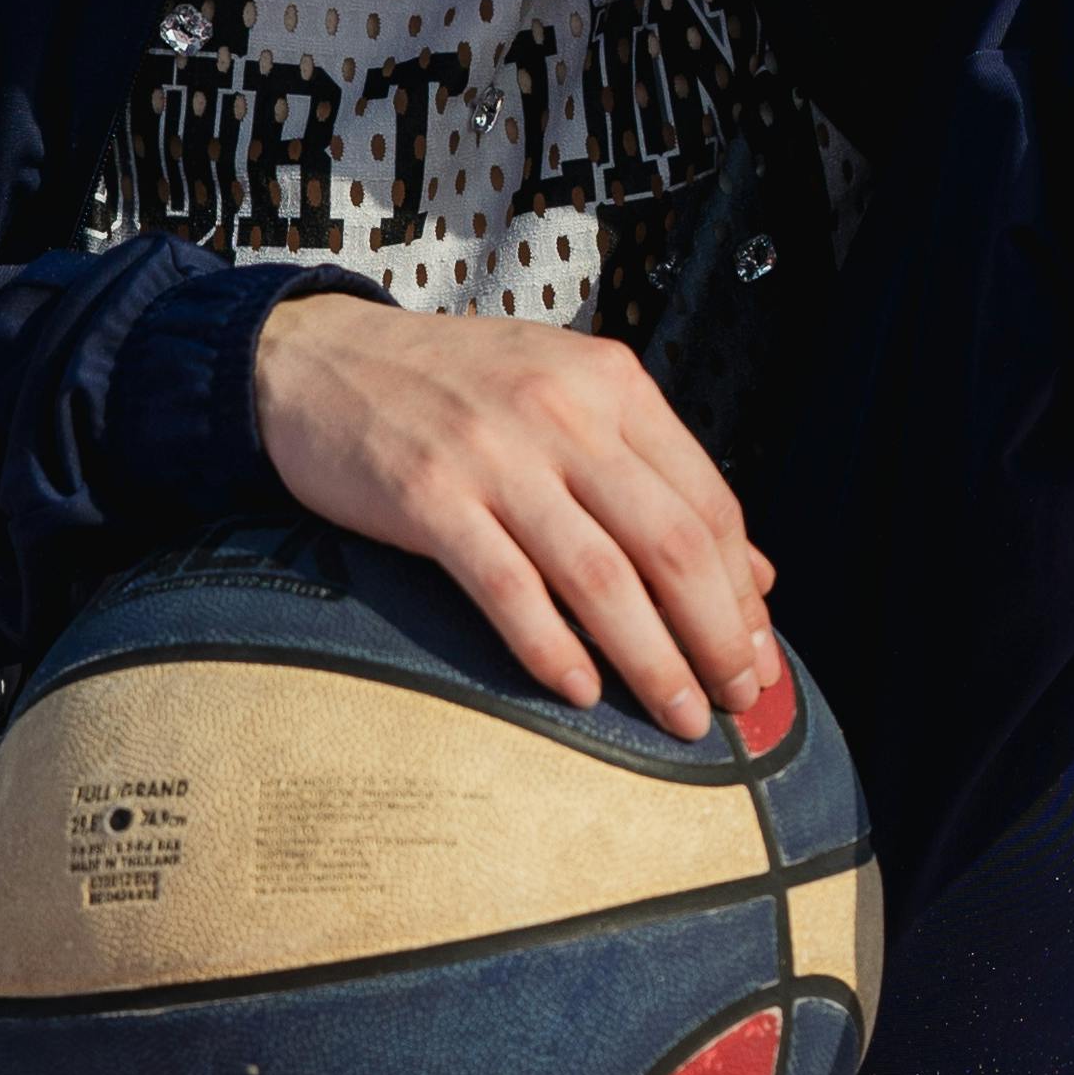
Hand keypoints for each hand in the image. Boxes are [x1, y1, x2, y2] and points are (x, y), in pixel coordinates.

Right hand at [251, 295, 779, 739]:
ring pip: (601, 578)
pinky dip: (552, 649)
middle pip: (672, 545)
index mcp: (612, 383)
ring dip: (652, 661)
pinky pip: (509, 590)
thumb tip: (754, 575)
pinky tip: (581, 692)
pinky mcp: (428, 497)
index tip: (757, 653)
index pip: (709, 501)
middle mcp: (564, 413)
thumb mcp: (567, 397)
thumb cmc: (449, 386)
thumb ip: (655, 474)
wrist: (316, 358)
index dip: (742, 591)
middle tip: (737, 700)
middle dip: (716, 637)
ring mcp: (495, 455)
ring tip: (681, 716)